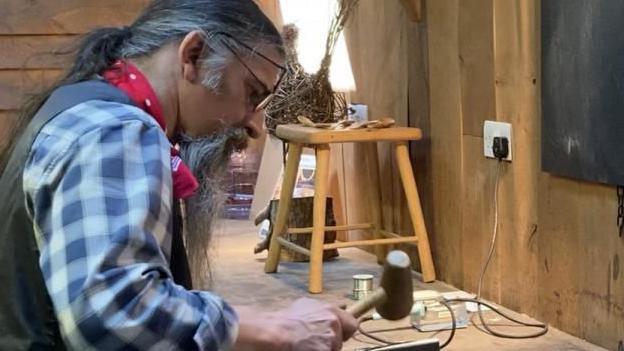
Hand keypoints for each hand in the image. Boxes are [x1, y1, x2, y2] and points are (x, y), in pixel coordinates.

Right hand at [232, 298, 357, 350]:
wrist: (275, 334)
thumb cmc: (285, 321)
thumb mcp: (305, 306)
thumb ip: (323, 310)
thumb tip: (340, 306)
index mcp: (331, 311)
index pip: (352, 324)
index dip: (344, 331)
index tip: (338, 334)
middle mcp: (334, 324)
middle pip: (340, 340)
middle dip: (331, 342)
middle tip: (315, 342)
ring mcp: (330, 341)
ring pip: (332, 349)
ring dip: (322, 349)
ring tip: (305, 346)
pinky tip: (304, 349)